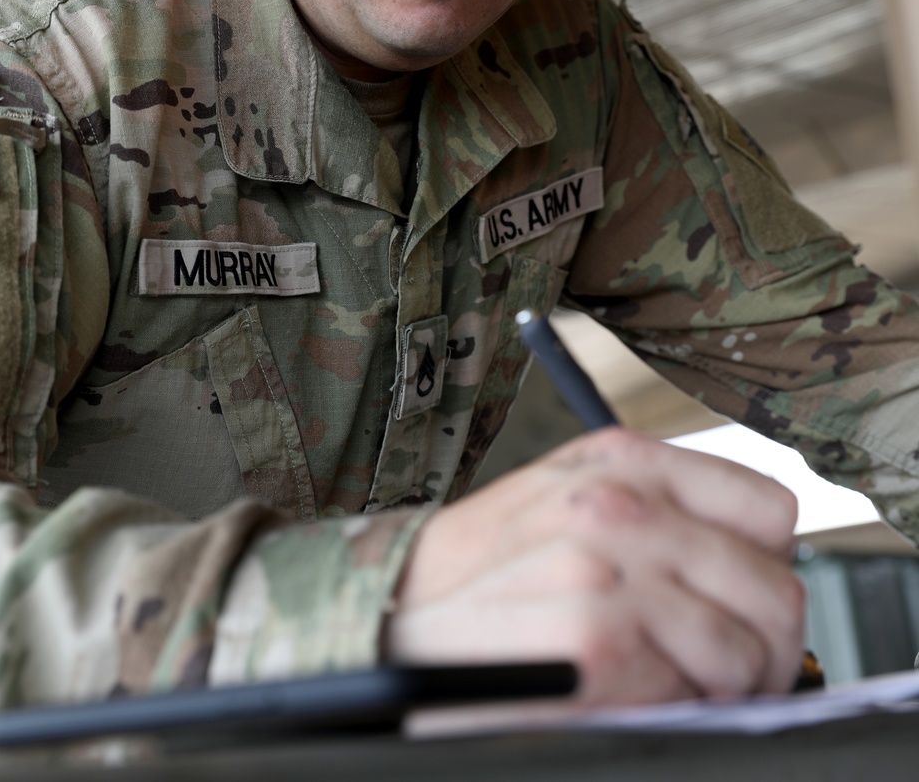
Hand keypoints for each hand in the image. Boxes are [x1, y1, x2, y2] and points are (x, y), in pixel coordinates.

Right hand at [385, 430, 803, 704]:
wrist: (394, 613)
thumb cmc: (481, 568)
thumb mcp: (570, 497)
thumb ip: (655, 508)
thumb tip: (747, 560)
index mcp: (624, 459)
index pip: (770, 508)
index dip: (765, 565)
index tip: (741, 597)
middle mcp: (626, 505)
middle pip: (774, 587)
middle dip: (764, 644)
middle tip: (729, 670)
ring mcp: (614, 573)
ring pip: (748, 649)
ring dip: (723, 685)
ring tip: (676, 687)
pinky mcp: (601, 644)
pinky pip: (696, 694)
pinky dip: (676, 709)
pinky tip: (632, 696)